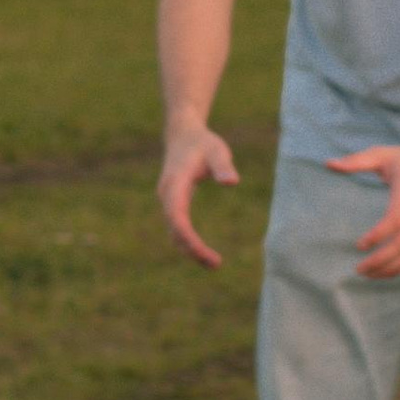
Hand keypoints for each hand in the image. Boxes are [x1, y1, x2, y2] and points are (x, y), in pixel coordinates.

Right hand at [157, 124, 240, 268]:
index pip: (177, 216)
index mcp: (175, 183)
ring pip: (174, 232)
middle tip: (216, 264)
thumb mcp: (217, 151)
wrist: (183, 134)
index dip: (189, 237)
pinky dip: (188, 242)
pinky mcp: (172, 204)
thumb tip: (232, 182)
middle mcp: (166, 195)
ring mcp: (167, 200)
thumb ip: (223, 166)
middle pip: (174, 229)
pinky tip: (203, 251)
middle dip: (192, 249)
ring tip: (214, 263)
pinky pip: (177, 228)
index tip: (205, 252)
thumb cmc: (203, 143)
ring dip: (190, 249)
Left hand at [327, 140, 399, 278]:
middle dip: (381, 260)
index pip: (396, 219)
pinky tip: (385, 271)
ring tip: (368, 274)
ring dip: (391, 268)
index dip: (378, 236)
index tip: (359, 245)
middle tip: (358, 269)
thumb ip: (356, 161)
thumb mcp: (382, 154)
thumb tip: (328, 164)